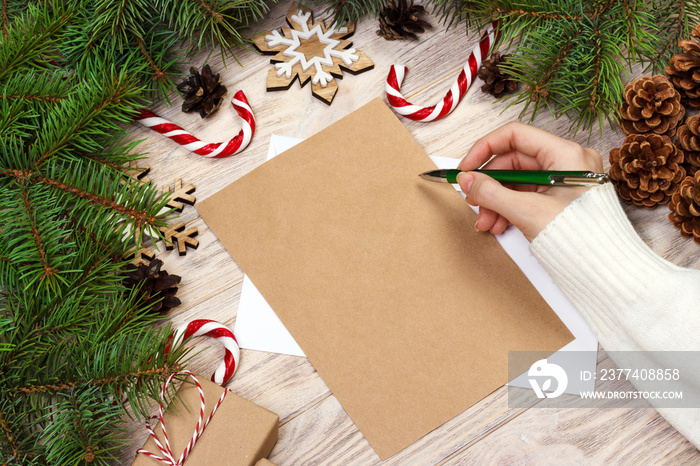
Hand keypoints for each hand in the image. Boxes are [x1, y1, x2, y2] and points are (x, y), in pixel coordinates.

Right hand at [457, 122, 603, 240]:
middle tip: (472, 201)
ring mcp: (564, 181)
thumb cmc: (580, 238)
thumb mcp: (527, 212)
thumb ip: (491, 193)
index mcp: (566, 154)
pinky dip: (508, 209)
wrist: (604, 269)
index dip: (485, 149)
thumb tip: (466, 180)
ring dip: (495, 201)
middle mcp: (567, 162)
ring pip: (517, 182)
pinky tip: (499, 225)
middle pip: (513, 161)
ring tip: (486, 222)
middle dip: (489, 185)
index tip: (466, 168)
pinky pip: (526, 196)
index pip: (515, 136)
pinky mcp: (560, 198)